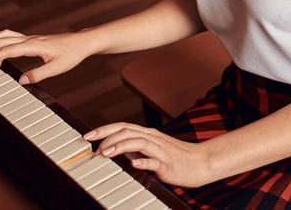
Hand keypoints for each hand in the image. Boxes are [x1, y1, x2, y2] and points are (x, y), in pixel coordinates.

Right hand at [0, 28, 91, 83]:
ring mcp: (31, 38)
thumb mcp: (57, 68)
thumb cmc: (72, 54)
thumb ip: (38, 75)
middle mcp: (30, 39)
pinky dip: (0, 35)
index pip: (7, 51)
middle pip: (2, 42)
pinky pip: (13, 34)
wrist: (82, 43)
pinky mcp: (34, 39)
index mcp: (33, 46)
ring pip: (5, 36)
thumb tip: (21, 81)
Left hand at [83, 122, 211, 187]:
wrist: (202, 161)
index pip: (123, 126)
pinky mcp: (168, 164)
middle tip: (91, 144)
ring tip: (104, 153)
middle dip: (106, 136)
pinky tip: (134, 164)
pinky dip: (143, 161)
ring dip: (119, 146)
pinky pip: (155, 161)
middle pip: (127, 130)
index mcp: (149, 134)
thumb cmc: (178, 156)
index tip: (88, 135)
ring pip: (138, 142)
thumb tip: (116, 150)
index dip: (104, 129)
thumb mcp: (154, 148)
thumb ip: (137, 147)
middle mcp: (153, 138)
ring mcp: (161, 150)